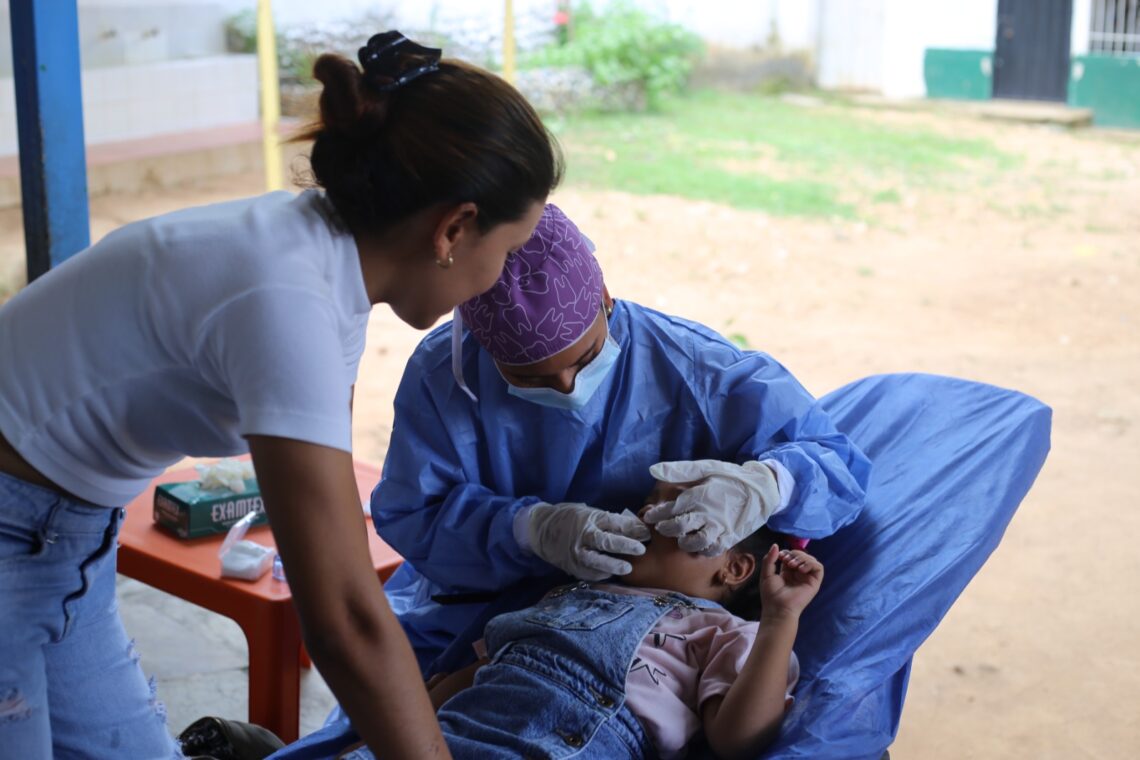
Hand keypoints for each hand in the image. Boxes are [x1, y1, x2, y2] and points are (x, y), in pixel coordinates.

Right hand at [527, 503, 650, 579]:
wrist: (541, 529)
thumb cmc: (571, 518)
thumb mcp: (590, 513)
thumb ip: (610, 521)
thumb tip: (638, 528)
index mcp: (590, 517)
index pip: (614, 522)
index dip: (632, 528)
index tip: (646, 533)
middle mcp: (583, 535)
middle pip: (606, 541)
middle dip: (625, 545)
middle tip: (641, 549)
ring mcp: (576, 551)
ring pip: (596, 560)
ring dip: (613, 564)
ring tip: (627, 568)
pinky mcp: (572, 566)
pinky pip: (588, 572)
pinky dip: (601, 574)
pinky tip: (612, 574)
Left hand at [644, 460, 780, 555]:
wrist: (762, 487)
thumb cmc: (730, 476)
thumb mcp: (706, 467)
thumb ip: (680, 470)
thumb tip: (654, 470)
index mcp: (698, 495)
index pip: (670, 508)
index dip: (656, 514)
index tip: (649, 516)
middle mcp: (707, 512)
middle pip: (679, 527)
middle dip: (666, 529)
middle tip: (662, 527)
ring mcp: (719, 526)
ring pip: (696, 542)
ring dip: (684, 543)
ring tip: (681, 539)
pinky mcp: (730, 536)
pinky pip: (714, 549)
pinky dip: (704, 550)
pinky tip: (699, 546)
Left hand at [759, 545, 822, 617]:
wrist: (778, 608)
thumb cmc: (771, 594)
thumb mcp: (767, 573)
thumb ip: (770, 559)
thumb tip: (776, 545)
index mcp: (788, 571)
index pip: (792, 555)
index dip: (788, 552)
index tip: (781, 556)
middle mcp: (798, 573)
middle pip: (802, 555)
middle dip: (795, 554)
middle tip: (787, 561)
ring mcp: (807, 578)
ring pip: (811, 559)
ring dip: (802, 558)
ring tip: (793, 565)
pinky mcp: (814, 582)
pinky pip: (818, 567)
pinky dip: (810, 564)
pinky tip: (801, 569)